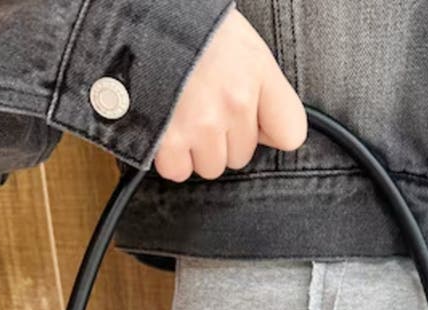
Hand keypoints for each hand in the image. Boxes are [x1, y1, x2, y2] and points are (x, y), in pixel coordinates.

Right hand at [154, 8, 306, 180]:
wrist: (136, 20)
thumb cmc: (189, 29)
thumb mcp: (241, 45)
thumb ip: (263, 89)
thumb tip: (269, 133)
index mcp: (257, 72)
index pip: (291, 133)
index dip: (270, 132)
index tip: (254, 122)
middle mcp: (234, 101)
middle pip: (243, 155)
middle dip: (224, 139)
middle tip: (203, 106)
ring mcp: (202, 122)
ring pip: (212, 166)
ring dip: (196, 149)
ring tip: (183, 115)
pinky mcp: (169, 139)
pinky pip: (178, 171)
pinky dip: (170, 157)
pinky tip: (166, 129)